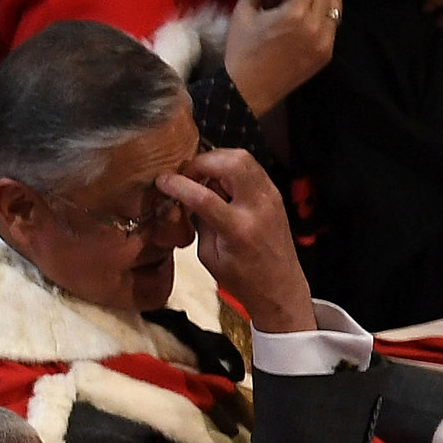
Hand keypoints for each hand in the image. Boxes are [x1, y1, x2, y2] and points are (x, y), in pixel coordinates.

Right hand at [151, 148, 314, 335]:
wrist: (280, 286)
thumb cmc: (243, 279)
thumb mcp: (209, 255)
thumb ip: (199, 222)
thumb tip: (186, 199)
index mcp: (238, 229)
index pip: (203, 195)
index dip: (177, 184)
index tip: (162, 181)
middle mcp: (258, 207)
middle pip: (230, 162)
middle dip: (202, 162)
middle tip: (188, 176)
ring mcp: (270, 197)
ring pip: (243, 157)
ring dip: (217, 162)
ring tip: (203, 180)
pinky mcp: (274, 194)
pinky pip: (250, 167)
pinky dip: (230, 168)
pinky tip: (220, 185)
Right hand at [224, 0, 338, 115]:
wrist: (246, 92)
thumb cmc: (240, 51)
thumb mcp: (243, 14)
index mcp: (293, 13)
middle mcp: (315, 25)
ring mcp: (325, 41)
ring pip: (335, 4)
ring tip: (303, 0)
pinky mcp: (327, 53)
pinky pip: (333, 24)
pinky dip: (322, 16)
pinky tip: (306, 21)